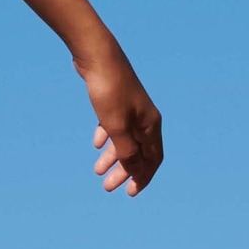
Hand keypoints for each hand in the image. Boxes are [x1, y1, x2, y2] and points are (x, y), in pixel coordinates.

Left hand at [77, 40, 163, 196]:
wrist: (98, 56)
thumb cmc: (109, 91)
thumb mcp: (117, 127)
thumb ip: (126, 151)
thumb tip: (136, 172)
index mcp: (151, 125)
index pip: (153, 159)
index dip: (143, 177)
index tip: (129, 192)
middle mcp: (145, 118)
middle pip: (138, 152)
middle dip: (125, 171)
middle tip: (108, 187)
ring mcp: (131, 108)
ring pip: (125, 139)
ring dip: (113, 156)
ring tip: (97, 171)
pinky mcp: (116, 100)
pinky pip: (115, 125)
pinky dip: (107, 136)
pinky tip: (95, 142)